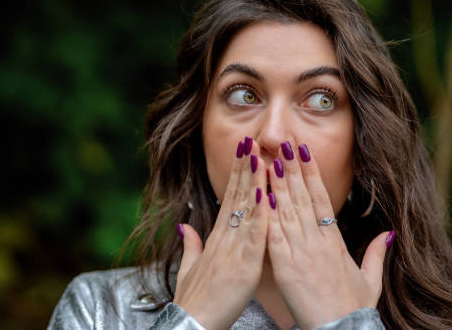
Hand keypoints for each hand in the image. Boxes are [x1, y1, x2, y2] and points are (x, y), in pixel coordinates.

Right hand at [174, 137, 268, 329]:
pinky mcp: (244, 264)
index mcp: (218, 237)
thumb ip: (191, 244)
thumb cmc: (196, 298)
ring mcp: (234, 248)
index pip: (230, 197)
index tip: (244, 152)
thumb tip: (186, 225)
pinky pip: (254, 235)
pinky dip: (259, 214)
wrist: (193, 323)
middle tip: (252, 140)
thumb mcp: (191, 267)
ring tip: (259, 154)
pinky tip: (264, 194)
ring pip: (246, 208)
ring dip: (254, 180)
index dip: (237, 174)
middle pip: (237, 195)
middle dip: (245, 166)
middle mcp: (226, 237)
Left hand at [267, 140, 391, 329]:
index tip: (304, 152)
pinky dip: (267, 214)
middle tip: (283, 142)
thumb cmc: (353, 308)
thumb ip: (376, 254)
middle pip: (302, 196)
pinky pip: (274, 235)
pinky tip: (261, 195)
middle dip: (292, 167)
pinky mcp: (286, 267)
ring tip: (270, 158)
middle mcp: (317, 240)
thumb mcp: (370, 280)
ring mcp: (301, 251)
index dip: (311, 173)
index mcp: (335, 240)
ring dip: (277, 183)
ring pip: (287, 210)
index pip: (321, 198)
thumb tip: (388, 234)